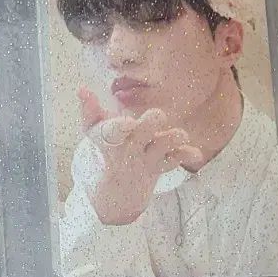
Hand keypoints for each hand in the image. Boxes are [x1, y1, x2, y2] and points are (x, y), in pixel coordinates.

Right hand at [78, 87, 203, 225]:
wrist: (120, 188)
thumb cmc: (109, 149)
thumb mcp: (94, 132)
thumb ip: (89, 110)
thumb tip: (81, 88)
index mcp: (112, 138)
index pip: (113, 132)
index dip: (120, 127)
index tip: (127, 122)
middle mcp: (131, 148)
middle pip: (142, 133)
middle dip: (150, 123)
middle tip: (155, 115)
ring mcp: (148, 157)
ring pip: (163, 146)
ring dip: (173, 137)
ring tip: (179, 134)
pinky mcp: (163, 163)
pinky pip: (178, 158)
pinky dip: (188, 155)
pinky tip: (196, 154)